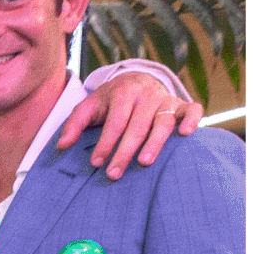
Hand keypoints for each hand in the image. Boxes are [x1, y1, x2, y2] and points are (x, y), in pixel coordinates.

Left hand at [55, 62, 201, 178]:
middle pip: (137, 126)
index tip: (96, 163)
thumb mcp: (90, 106)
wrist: (136, 79)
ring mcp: (165, 99)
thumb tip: (61, 146)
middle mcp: (146, 95)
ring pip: (163, 121)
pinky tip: (185, 135)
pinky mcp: (181, 104)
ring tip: (144, 163)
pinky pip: (192, 110)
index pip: (115, 121)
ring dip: (155, 142)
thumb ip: (75, 124)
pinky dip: (192, 120)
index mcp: (123, 92)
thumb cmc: (111, 100)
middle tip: (114, 174)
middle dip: (125, 151)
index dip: (106, 143)